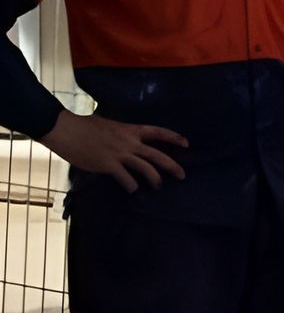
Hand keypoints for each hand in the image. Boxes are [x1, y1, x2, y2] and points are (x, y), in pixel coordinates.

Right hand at [41, 110, 186, 191]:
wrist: (66, 130)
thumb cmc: (84, 126)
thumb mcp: (109, 124)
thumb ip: (121, 132)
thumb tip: (124, 136)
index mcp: (130, 130)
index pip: (158, 132)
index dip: (174, 138)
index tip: (187, 143)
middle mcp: (129, 142)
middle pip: (158, 155)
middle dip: (173, 166)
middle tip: (182, 175)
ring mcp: (120, 154)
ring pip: (146, 169)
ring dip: (155, 179)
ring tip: (158, 186)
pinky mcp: (108, 165)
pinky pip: (127, 179)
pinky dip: (132, 185)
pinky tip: (133, 189)